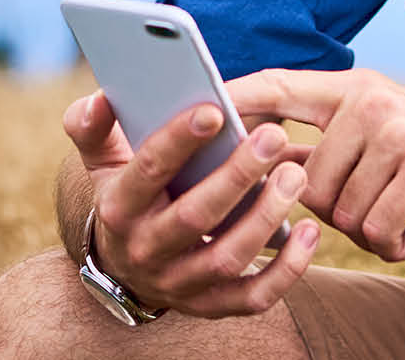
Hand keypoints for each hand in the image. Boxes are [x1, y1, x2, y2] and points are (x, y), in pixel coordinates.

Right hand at [61, 90, 321, 318]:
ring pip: (227, 258)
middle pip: (195, 217)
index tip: (214, 110)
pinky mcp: (211, 306)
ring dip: (266, 217)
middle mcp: (145, 251)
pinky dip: (287, 270)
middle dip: (236, 175)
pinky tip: (311, 231)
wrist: (126, 266)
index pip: (147, 171)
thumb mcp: (104, 161)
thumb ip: (93, 127)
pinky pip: (253, 297)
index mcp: (119, 208)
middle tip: (274, 135)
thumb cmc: (130, 194)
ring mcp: (179, 283)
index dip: (178, 140)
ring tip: (295, 174)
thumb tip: (100, 98)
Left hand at [227, 68, 404, 261]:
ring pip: (339, 210)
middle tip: (380, 202)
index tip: (192, 101)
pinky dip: (394, 243)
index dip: (234, 96)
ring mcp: (399, 131)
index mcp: (356, 90)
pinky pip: (374, 228)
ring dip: (369, 228)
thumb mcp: (381, 141)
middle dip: (335, 210)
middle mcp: (372, 101)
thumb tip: (259, 157)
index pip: (279, 87)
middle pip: (304, 179)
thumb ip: (325, 145)